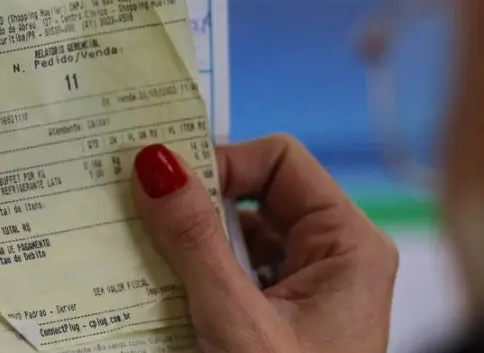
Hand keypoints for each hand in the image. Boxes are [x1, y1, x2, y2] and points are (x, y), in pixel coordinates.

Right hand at [131, 135, 398, 352]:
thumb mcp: (235, 321)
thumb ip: (193, 241)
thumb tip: (156, 164)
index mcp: (347, 245)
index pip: (279, 161)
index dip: (222, 164)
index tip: (163, 186)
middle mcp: (331, 259)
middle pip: (254, 196)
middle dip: (194, 209)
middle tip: (136, 212)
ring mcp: (305, 291)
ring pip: (235, 239)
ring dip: (186, 248)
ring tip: (141, 257)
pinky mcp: (278, 320)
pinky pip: (229, 277)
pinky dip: (192, 280)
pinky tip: (158, 294)